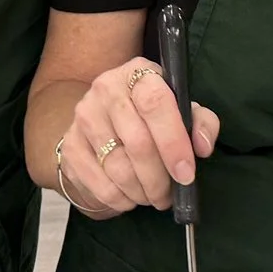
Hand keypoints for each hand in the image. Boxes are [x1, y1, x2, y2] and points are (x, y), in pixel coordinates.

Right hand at [53, 58, 218, 219]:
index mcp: (138, 72)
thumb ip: (200, 122)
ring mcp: (84, 117)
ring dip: (141, 192)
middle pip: (137, 142)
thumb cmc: (150, 115)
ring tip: (151, 196)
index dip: (173, 142)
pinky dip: (120, 199)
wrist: (102, 116)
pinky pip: (99, 183)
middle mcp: (106, 89)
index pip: (155, 103)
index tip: (186, 173)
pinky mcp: (70, 145)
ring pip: (118, 168)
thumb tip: (202, 146)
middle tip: (168, 195)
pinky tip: (130, 197)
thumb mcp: (180, 109)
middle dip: (158, 179)